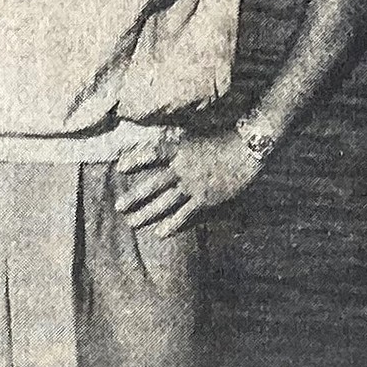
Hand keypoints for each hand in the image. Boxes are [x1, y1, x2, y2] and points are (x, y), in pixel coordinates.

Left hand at [115, 127, 263, 237]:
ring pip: (165, 203)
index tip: (119, 167)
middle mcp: (182, 168)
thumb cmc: (222, 137)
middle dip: (134, 198)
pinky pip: (186, 214)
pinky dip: (173, 224)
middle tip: (118, 207)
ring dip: (147, 214)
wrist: (247, 149)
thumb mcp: (193, 134)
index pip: (151, 154)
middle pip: (152, 186)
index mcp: (178, 149)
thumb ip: (175, 141)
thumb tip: (160, 137)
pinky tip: (160, 233)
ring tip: (132, 223)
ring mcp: (193, 185)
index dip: (134, 160)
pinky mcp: (206, 199)